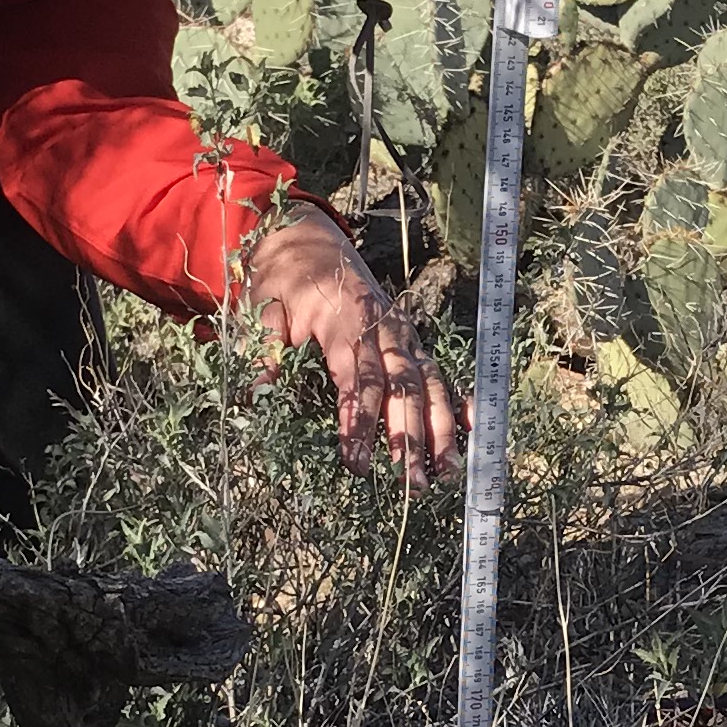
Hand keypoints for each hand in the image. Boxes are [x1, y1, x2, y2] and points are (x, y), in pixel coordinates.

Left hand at [240, 204, 462, 481]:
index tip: (356, 460)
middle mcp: (384, 327)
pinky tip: (469, 434)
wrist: (310, 243)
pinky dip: (454, 403)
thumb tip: (257, 389)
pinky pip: (438, 374)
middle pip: (402, 386)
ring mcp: (403, 334)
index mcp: (347, 318)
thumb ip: (265, 344)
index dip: (360, 419)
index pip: (357, 376)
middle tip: (409, 483)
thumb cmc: (285, 280)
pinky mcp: (411, 341)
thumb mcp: (263, 305)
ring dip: (438, 430)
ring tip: (443, 474)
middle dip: (408, 437)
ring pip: (428, 384)